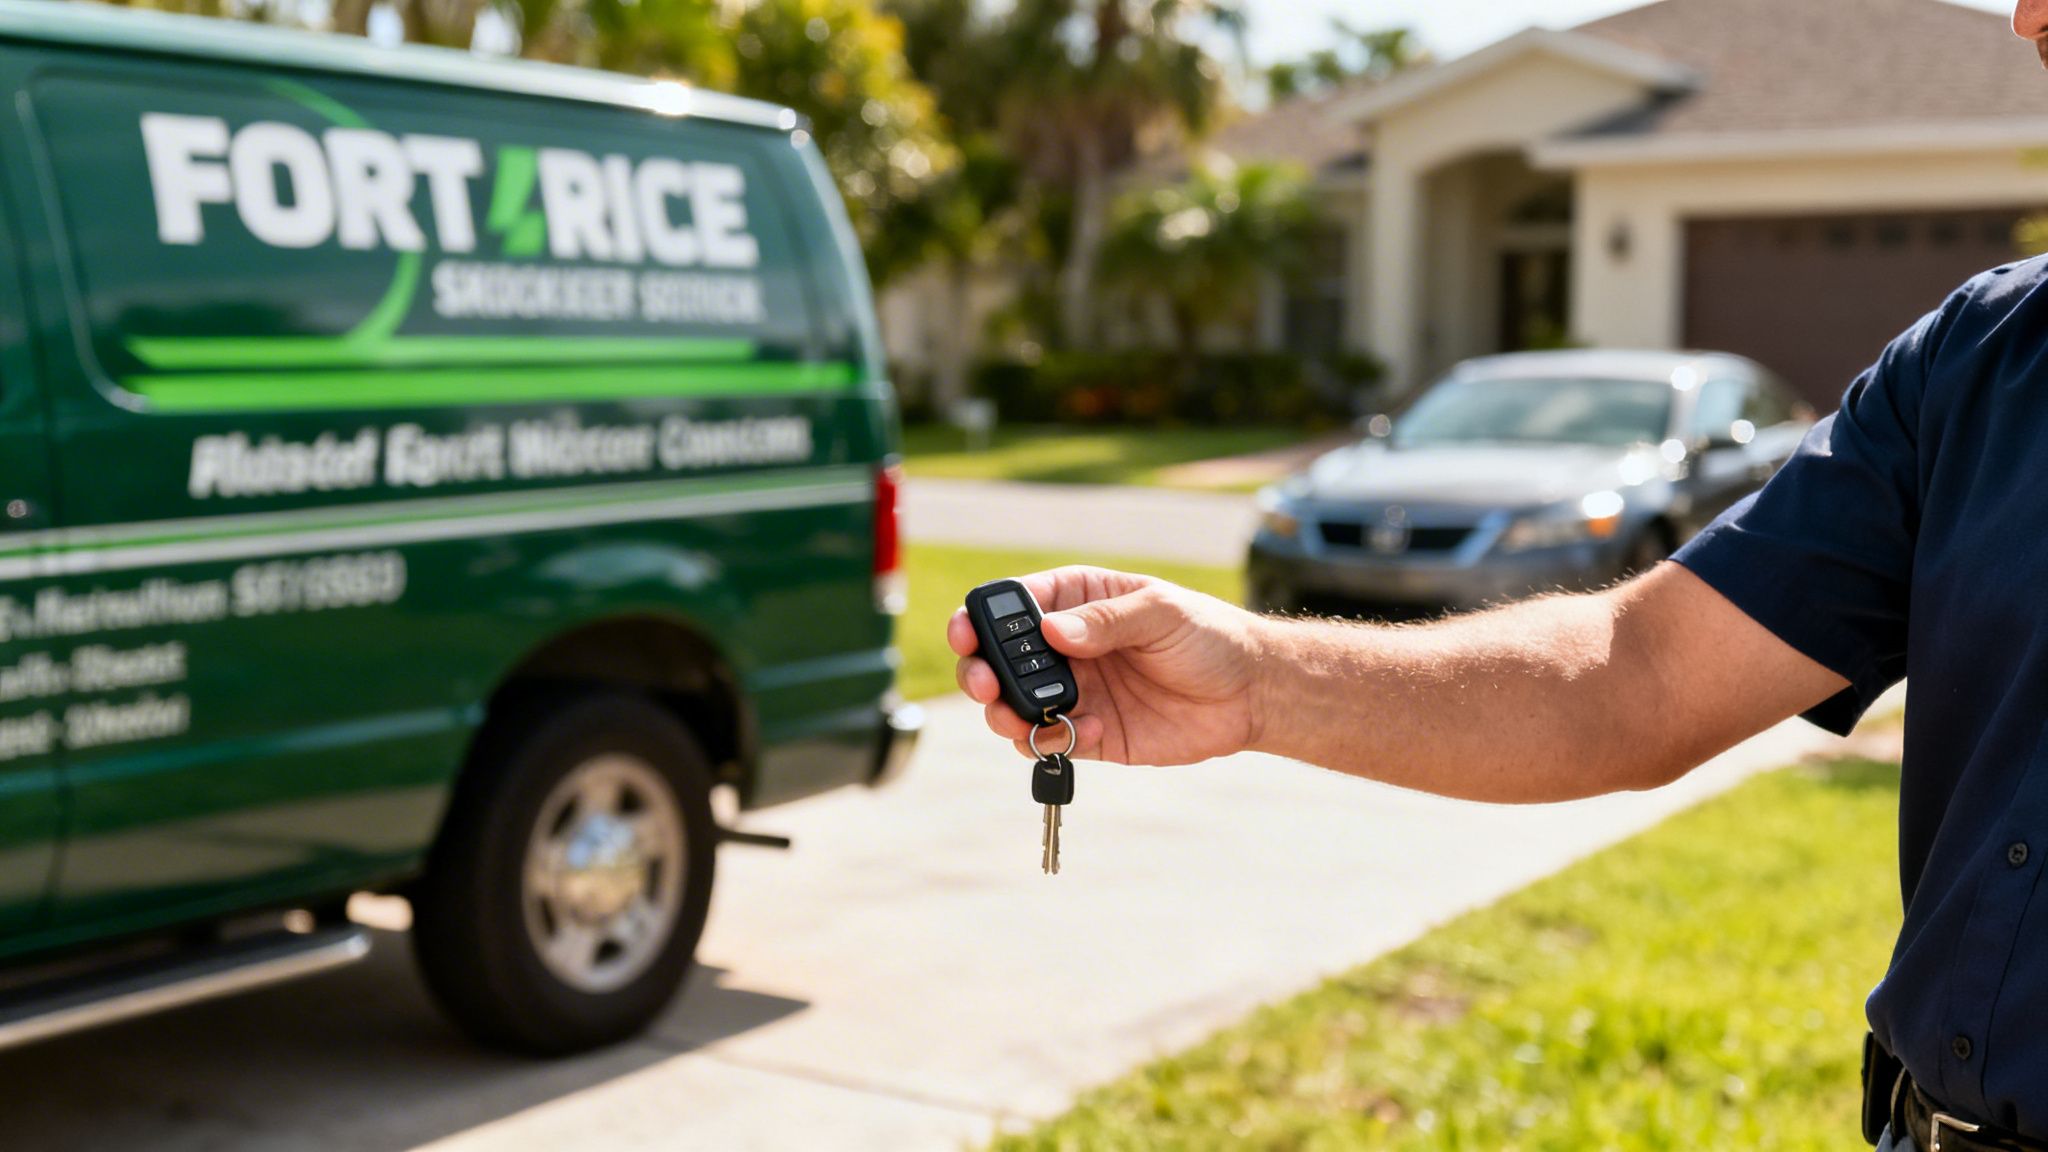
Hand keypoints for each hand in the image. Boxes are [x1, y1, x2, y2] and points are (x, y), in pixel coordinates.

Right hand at [948, 567, 1265, 764]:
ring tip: (1019, 721)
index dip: (981, 617)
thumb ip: (1106, 621)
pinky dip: (1051, 742)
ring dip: (1004, 715)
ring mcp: (1075, 691)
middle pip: (998, 659)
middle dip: (980, 672)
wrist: (1251, 693)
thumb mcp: (1161, 613)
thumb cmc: (1209, 636)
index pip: (1014, 604)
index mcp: (1078, 601)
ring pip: (1013, 706)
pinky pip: (1050, 742)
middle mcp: (1066, 647)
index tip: (966, 631)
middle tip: (986, 685)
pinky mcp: (1090, 733)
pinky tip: (1088, 731)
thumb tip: (1052, 630)